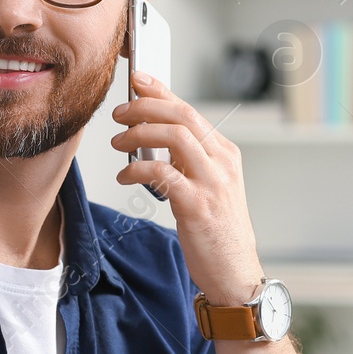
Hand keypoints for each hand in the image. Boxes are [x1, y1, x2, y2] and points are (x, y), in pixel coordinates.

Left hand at [110, 72, 264, 305]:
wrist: (235, 272)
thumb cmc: (218, 232)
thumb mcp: (208, 187)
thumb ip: (188, 161)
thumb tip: (153, 137)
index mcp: (225, 154)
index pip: (190, 110)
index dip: (161, 91)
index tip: (137, 81)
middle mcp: (222, 163)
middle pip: (181, 116)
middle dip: (144, 107)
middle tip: (119, 114)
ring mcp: (212, 183)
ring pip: (173, 137)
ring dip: (138, 133)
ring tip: (117, 143)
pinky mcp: (197, 206)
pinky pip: (162, 173)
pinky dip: (136, 170)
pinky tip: (123, 177)